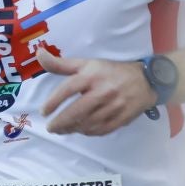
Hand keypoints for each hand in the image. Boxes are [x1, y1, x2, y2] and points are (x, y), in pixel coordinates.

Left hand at [36, 48, 157, 135]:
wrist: (146, 80)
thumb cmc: (110, 71)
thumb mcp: (86, 64)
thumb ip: (61, 64)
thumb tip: (39, 53)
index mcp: (92, 76)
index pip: (67, 90)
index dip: (53, 102)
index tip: (43, 112)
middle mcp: (103, 91)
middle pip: (76, 112)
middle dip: (60, 123)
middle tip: (51, 128)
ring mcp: (114, 106)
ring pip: (87, 123)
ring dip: (72, 129)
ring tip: (62, 129)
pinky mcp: (122, 118)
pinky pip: (101, 130)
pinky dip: (87, 132)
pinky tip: (80, 130)